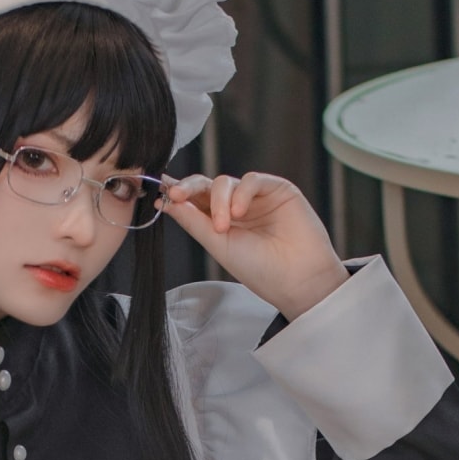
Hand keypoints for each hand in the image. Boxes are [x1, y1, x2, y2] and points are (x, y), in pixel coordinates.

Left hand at [160, 171, 347, 320]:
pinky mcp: (277, 189)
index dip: (178, 194)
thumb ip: (194, 222)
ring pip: (226, 182)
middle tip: (176, 197)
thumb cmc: (260, 270)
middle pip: (205, 186)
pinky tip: (240, 213)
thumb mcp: (218, 246)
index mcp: (220, 223)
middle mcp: (236, 207)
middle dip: (189, 188)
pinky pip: (251, 180)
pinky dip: (241, 193)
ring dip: (218, 201)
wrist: (297, 280)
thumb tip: (166, 201)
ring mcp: (256, 198)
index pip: (195, 201)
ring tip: (223, 227)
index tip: (161, 194)